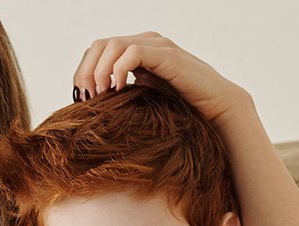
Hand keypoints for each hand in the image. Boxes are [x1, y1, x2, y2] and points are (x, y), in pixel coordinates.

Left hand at [72, 32, 249, 127]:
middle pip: (99, 45)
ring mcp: (157, 46)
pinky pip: (132, 53)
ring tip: (100, 95)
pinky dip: (118, 70)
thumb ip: (120, 93)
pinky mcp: (167, 55)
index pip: (96, 51)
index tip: (82, 99)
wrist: (215, 110)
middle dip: (86, 72)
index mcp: (136, 50)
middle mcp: (145, 42)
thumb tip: (90, 105)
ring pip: (112, 45)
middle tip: (87, 98)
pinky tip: (118, 90)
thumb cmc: (180, 109)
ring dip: (99, 71)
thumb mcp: (141, 99)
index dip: (83, 72)